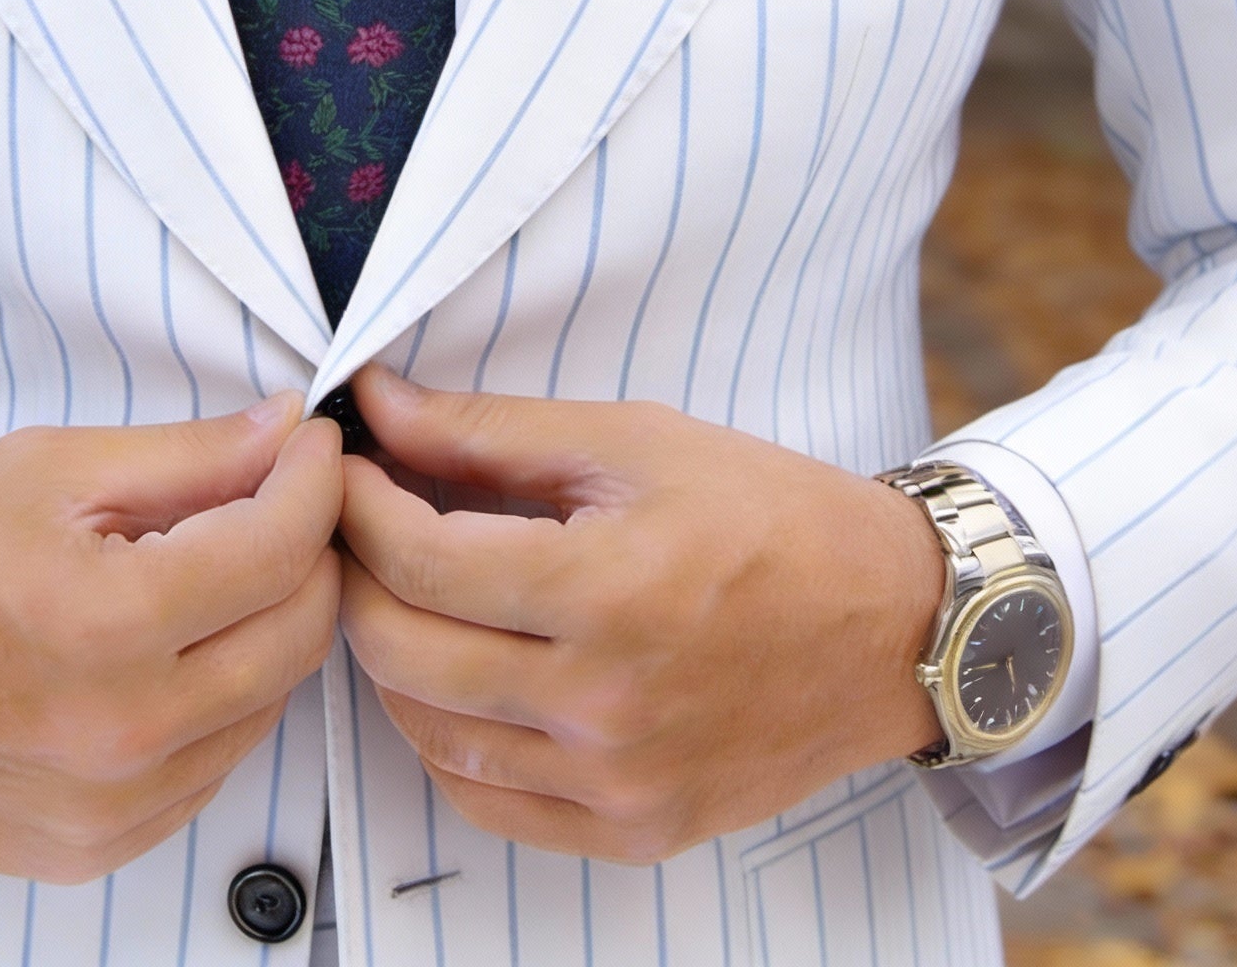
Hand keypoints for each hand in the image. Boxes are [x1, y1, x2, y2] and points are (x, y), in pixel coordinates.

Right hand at [0, 395, 342, 881]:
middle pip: (298, 634)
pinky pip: (213, 767)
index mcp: (107, 625)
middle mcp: (121, 735)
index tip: (312, 446)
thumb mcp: (47, 469)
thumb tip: (284, 432)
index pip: (280, 548)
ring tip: (218, 566)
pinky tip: (175, 647)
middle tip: (283, 496)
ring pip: (268, 704)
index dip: (315, 480)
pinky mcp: (97, 849)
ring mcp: (112, 809)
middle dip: (311, 550)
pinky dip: (222, 698)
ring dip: (269, 625)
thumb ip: (186, 456)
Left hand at [336, 365, 943, 863]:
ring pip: (429, 734)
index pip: (418, 561)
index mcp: (607, 592)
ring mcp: (618, 782)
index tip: (345, 468)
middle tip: (359, 524)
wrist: (891, 625)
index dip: (357, 506)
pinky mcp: (633, 830)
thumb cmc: (770, 516)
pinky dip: (446, 738)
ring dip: (391, 657)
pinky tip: (456, 677)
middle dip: (355, 575)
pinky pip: (488, 800)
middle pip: (402, 651)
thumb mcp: (632, 441)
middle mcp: (605, 704)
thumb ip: (490, 430)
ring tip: (405, 592)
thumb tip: (380, 405)